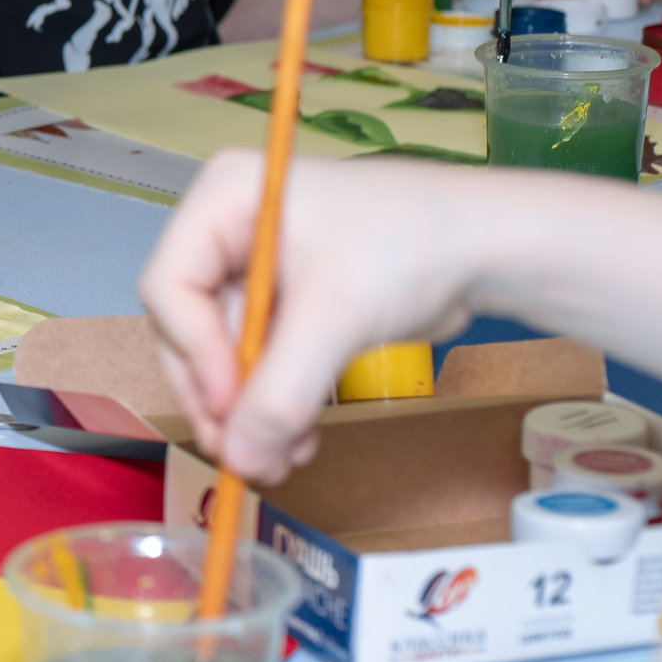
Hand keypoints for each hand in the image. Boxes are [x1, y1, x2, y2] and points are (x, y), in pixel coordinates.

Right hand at [139, 151, 486, 483]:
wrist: (491, 245)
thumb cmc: (411, 247)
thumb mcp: (336, 315)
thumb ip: (280, 391)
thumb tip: (240, 460)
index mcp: (222, 200)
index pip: (171, 285)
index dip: (193, 353)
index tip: (230, 411)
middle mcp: (227, 229)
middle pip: (188, 326)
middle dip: (221, 395)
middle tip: (244, 454)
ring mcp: (255, 267)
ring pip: (224, 354)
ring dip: (250, 411)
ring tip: (284, 458)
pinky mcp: (288, 301)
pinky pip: (261, 361)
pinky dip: (277, 403)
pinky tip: (299, 439)